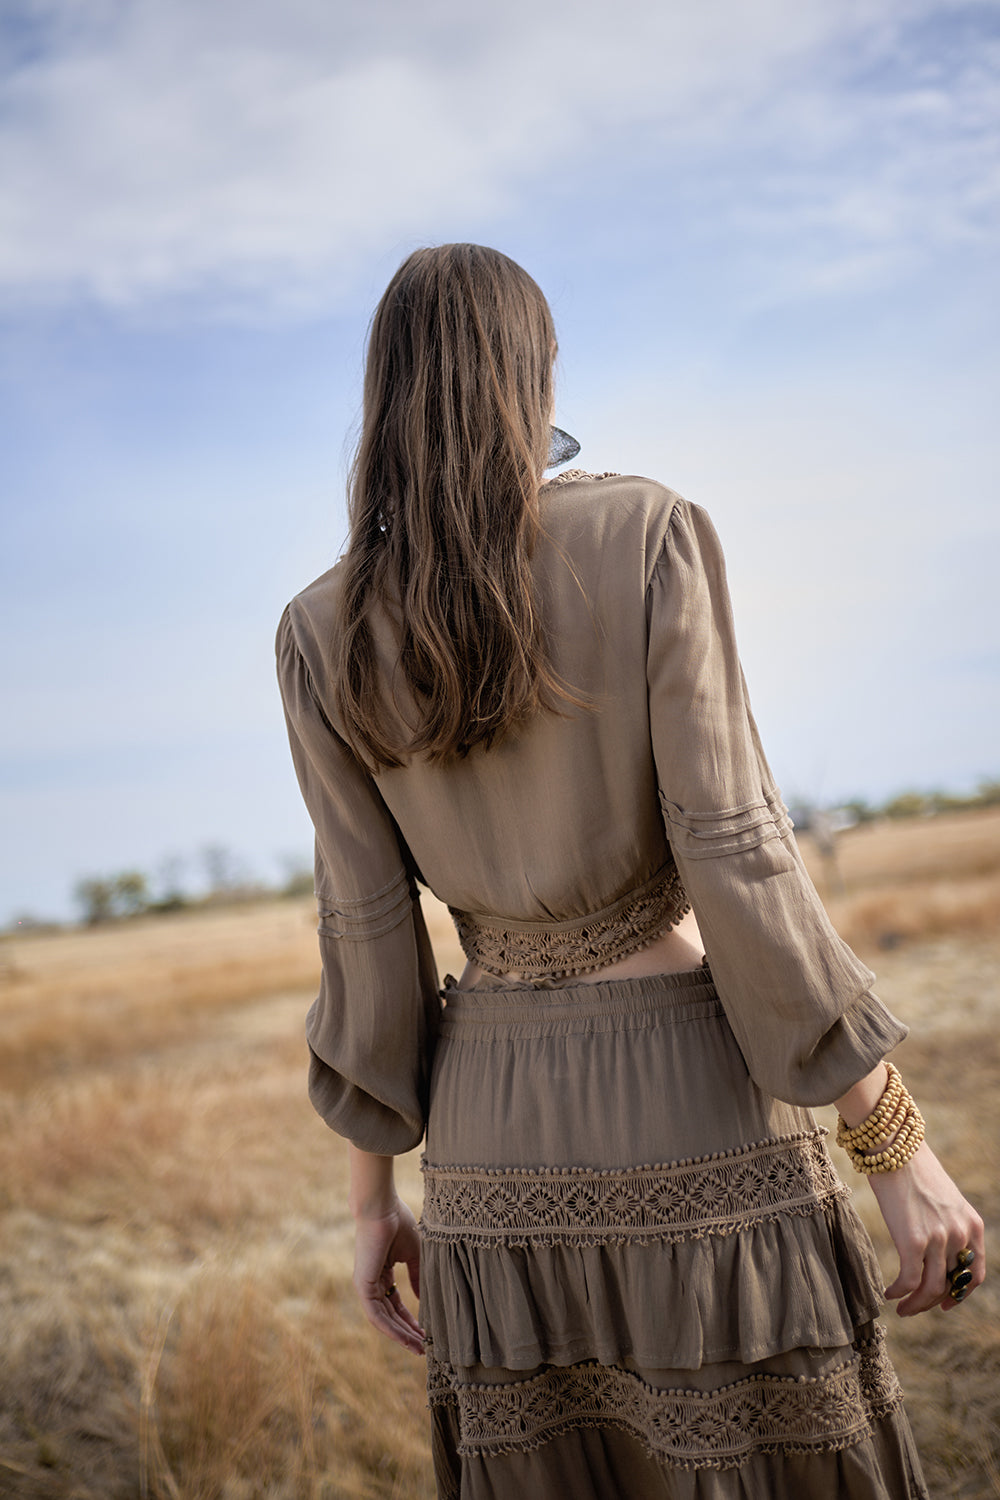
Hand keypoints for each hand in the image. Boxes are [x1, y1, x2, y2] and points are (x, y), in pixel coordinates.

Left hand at [352, 1197, 425, 1354]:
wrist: (382, 1208)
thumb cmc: (398, 1223)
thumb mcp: (414, 1254)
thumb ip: (417, 1277)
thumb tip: (423, 1300)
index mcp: (382, 1274)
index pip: (396, 1304)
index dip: (411, 1319)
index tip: (426, 1332)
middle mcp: (372, 1283)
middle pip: (390, 1315)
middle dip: (407, 1332)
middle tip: (424, 1347)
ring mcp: (365, 1286)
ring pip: (383, 1319)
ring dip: (401, 1335)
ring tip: (418, 1348)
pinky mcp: (363, 1286)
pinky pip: (377, 1314)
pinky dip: (391, 1328)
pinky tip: (406, 1338)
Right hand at [868, 1142, 985, 1315]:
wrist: (894, 1147)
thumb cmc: (912, 1169)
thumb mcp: (943, 1200)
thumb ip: (947, 1226)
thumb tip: (935, 1253)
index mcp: (972, 1224)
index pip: (974, 1273)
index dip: (961, 1294)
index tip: (946, 1304)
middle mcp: (960, 1234)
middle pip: (950, 1284)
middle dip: (933, 1302)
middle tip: (915, 1307)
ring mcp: (938, 1239)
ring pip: (931, 1289)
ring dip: (915, 1305)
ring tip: (901, 1308)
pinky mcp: (913, 1241)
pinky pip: (909, 1281)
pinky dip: (899, 1293)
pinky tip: (888, 1293)